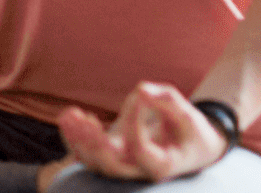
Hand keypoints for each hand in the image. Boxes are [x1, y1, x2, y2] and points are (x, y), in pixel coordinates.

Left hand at [56, 82, 227, 182]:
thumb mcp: (188, 115)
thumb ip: (168, 101)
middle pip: (110, 166)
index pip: (140, 150)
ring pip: (92, 161)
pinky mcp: (109, 152)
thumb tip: (142, 90)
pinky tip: (71, 112)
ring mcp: (121, 162)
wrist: (189, 145)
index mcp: (161, 165)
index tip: (141, 97)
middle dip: (95, 145)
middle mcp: (138, 169)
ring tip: (71, 114)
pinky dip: (74, 135)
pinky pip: (85, 151)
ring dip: (77, 139)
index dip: (136, 124)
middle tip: (88, 121)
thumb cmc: (190, 131)